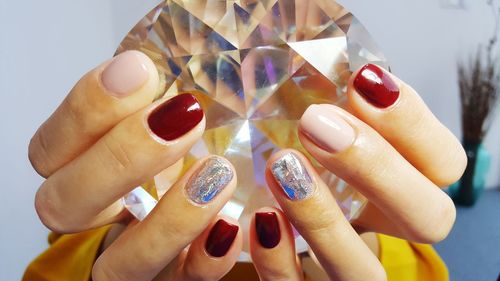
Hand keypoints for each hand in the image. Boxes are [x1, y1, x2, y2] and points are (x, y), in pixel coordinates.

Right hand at [29, 51, 242, 280]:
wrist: (196, 209)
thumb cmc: (169, 159)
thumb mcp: (158, 123)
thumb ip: (147, 100)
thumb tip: (143, 66)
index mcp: (77, 172)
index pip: (50, 149)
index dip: (87, 110)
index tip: (138, 70)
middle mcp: (92, 220)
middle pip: (66, 206)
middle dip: (121, 157)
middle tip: (182, 115)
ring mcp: (127, 257)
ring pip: (119, 265)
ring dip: (168, 220)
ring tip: (216, 173)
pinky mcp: (169, 279)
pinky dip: (203, 261)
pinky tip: (230, 227)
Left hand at [247, 64, 465, 280]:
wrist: (263, 199)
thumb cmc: (298, 149)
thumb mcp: (322, 118)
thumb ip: (339, 99)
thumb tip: (342, 63)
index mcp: (408, 182)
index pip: (446, 162)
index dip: (412, 123)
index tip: (361, 82)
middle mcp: (390, 229)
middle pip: (429, 219)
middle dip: (377, 168)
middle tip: (318, 123)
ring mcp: (352, 267)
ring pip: (366, 273)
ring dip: (326, 221)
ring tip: (283, 167)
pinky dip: (281, 262)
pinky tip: (258, 219)